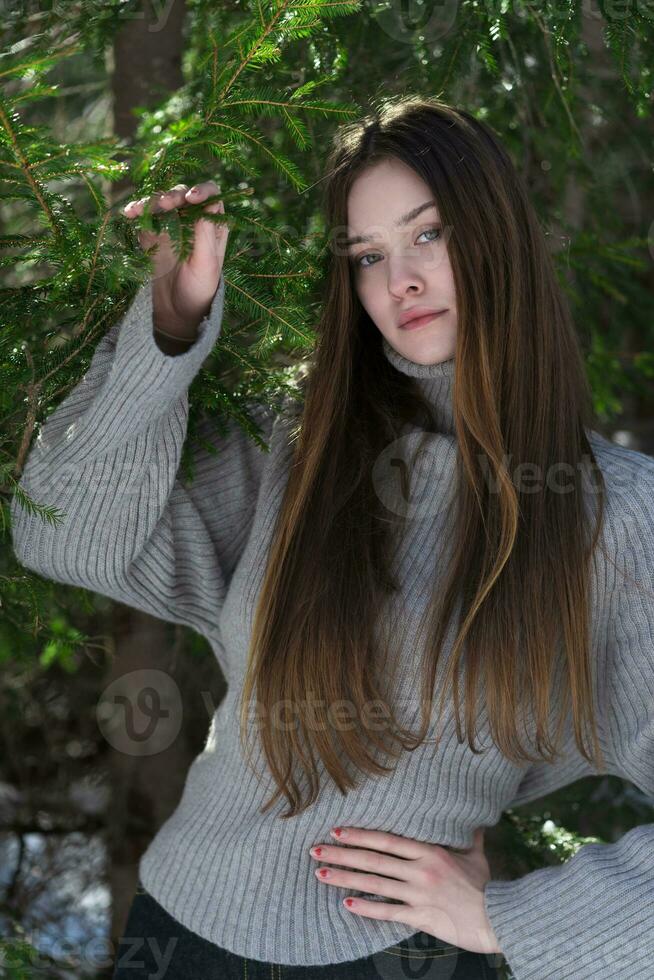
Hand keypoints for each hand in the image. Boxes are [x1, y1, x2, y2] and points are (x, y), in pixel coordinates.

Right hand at [122, 180, 228, 337]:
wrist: (175, 313)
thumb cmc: (198, 291)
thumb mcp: (206, 265)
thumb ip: (205, 235)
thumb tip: (208, 203)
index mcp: (213, 227)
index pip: (212, 197)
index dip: (203, 190)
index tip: (192, 197)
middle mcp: (193, 221)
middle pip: (183, 195)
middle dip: (173, 195)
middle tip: (165, 204)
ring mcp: (171, 225)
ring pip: (161, 202)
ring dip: (151, 201)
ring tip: (139, 209)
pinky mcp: (151, 233)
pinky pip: (144, 216)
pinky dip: (136, 211)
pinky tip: (129, 213)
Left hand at [309, 825, 500, 954]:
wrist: (499, 918)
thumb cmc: (486, 886)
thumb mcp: (475, 855)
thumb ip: (468, 834)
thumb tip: (473, 816)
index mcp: (430, 851)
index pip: (386, 840)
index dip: (360, 834)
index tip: (337, 830)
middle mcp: (420, 870)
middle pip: (373, 860)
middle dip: (342, 853)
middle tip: (315, 849)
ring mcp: (418, 895)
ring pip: (374, 884)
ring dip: (345, 878)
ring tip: (320, 873)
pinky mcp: (421, 917)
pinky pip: (388, 912)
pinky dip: (366, 908)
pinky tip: (346, 904)